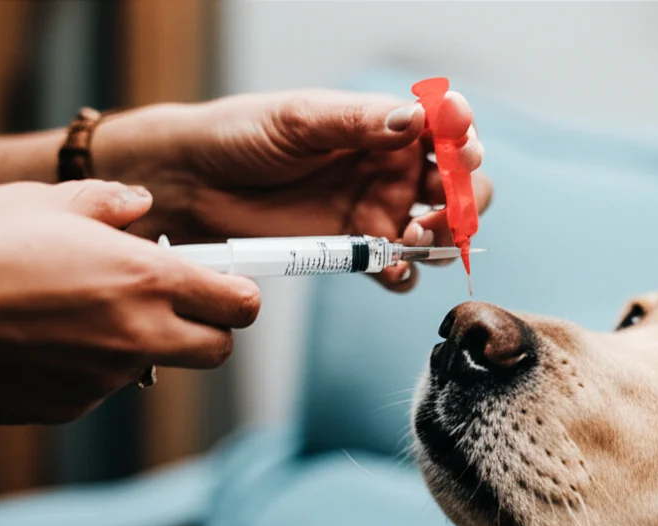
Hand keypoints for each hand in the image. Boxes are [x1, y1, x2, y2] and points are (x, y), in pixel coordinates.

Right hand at [0, 180, 260, 423]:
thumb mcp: (40, 202)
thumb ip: (105, 203)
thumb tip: (138, 204)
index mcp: (146, 280)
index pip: (239, 303)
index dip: (239, 292)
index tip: (228, 283)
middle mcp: (138, 336)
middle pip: (217, 349)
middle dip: (208, 328)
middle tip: (175, 303)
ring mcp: (104, 379)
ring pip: (154, 366)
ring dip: (138, 344)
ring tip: (77, 311)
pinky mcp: (68, 407)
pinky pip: (100, 387)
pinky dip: (89, 366)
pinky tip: (43, 340)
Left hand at [94, 89, 492, 291]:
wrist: (194, 184)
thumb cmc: (241, 135)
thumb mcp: (300, 119)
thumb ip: (358, 121)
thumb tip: (415, 119)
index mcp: (384, 127)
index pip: (445, 131)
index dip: (463, 138)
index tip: (461, 145)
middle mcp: (390, 171)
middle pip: (458, 186)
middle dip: (463, 197)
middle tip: (441, 204)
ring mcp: (377, 213)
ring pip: (437, 232)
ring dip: (440, 238)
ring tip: (411, 236)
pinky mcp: (356, 252)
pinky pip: (397, 270)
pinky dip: (404, 274)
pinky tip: (390, 270)